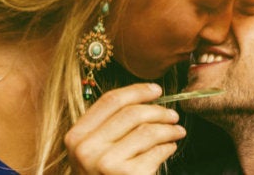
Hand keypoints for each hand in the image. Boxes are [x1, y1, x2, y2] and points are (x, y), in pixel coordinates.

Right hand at [65, 83, 185, 174]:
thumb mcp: (94, 153)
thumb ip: (108, 127)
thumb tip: (143, 97)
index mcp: (76, 137)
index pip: (110, 101)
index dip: (137, 91)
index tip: (156, 90)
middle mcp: (86, 149)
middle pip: (131, 113)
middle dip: (158, 111)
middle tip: (173, 115)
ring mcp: (106, 163)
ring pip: (147, 130)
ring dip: (168, 128)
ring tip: (177, 132)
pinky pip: (156, 150)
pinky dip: (168, 147)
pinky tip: (170, 149)